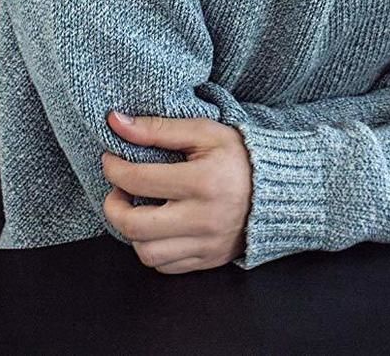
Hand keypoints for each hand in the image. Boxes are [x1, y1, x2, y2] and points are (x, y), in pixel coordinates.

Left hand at [102, 111, 252, 274]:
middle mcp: (204, 218)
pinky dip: (152, 249)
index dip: (114, 168)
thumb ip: (158, 128)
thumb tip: (115, 122)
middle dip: (114, 207)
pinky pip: (165, 267)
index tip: (111, 160)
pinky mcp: (208, 261)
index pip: (139, 180)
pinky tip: (157, 226)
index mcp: (204, 181)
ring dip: (132, 231)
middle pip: (135, 226)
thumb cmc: (239, 156)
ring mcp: (206, 244)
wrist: (279, 188)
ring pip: (146, 253)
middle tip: (118, 190)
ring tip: (138, 209)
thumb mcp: (204, 132)